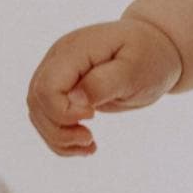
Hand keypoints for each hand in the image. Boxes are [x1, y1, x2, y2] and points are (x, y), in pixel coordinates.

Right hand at [27, 18, 183, 156]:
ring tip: (90, 145)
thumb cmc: (149, 55)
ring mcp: (58, 74)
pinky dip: (62, 137)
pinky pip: (48, 118)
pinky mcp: (63, 89)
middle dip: (59, 129)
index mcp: (74, 50)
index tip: (93, 116)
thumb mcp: (135, 69)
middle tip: (90, 139)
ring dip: (59, 138)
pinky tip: (86, 145)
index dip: (62, 112)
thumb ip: (104, 82)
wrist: (156, 47)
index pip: (47, 87)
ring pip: (38, 113)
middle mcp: (58, 60)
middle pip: (36, 101)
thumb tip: (76, 100)